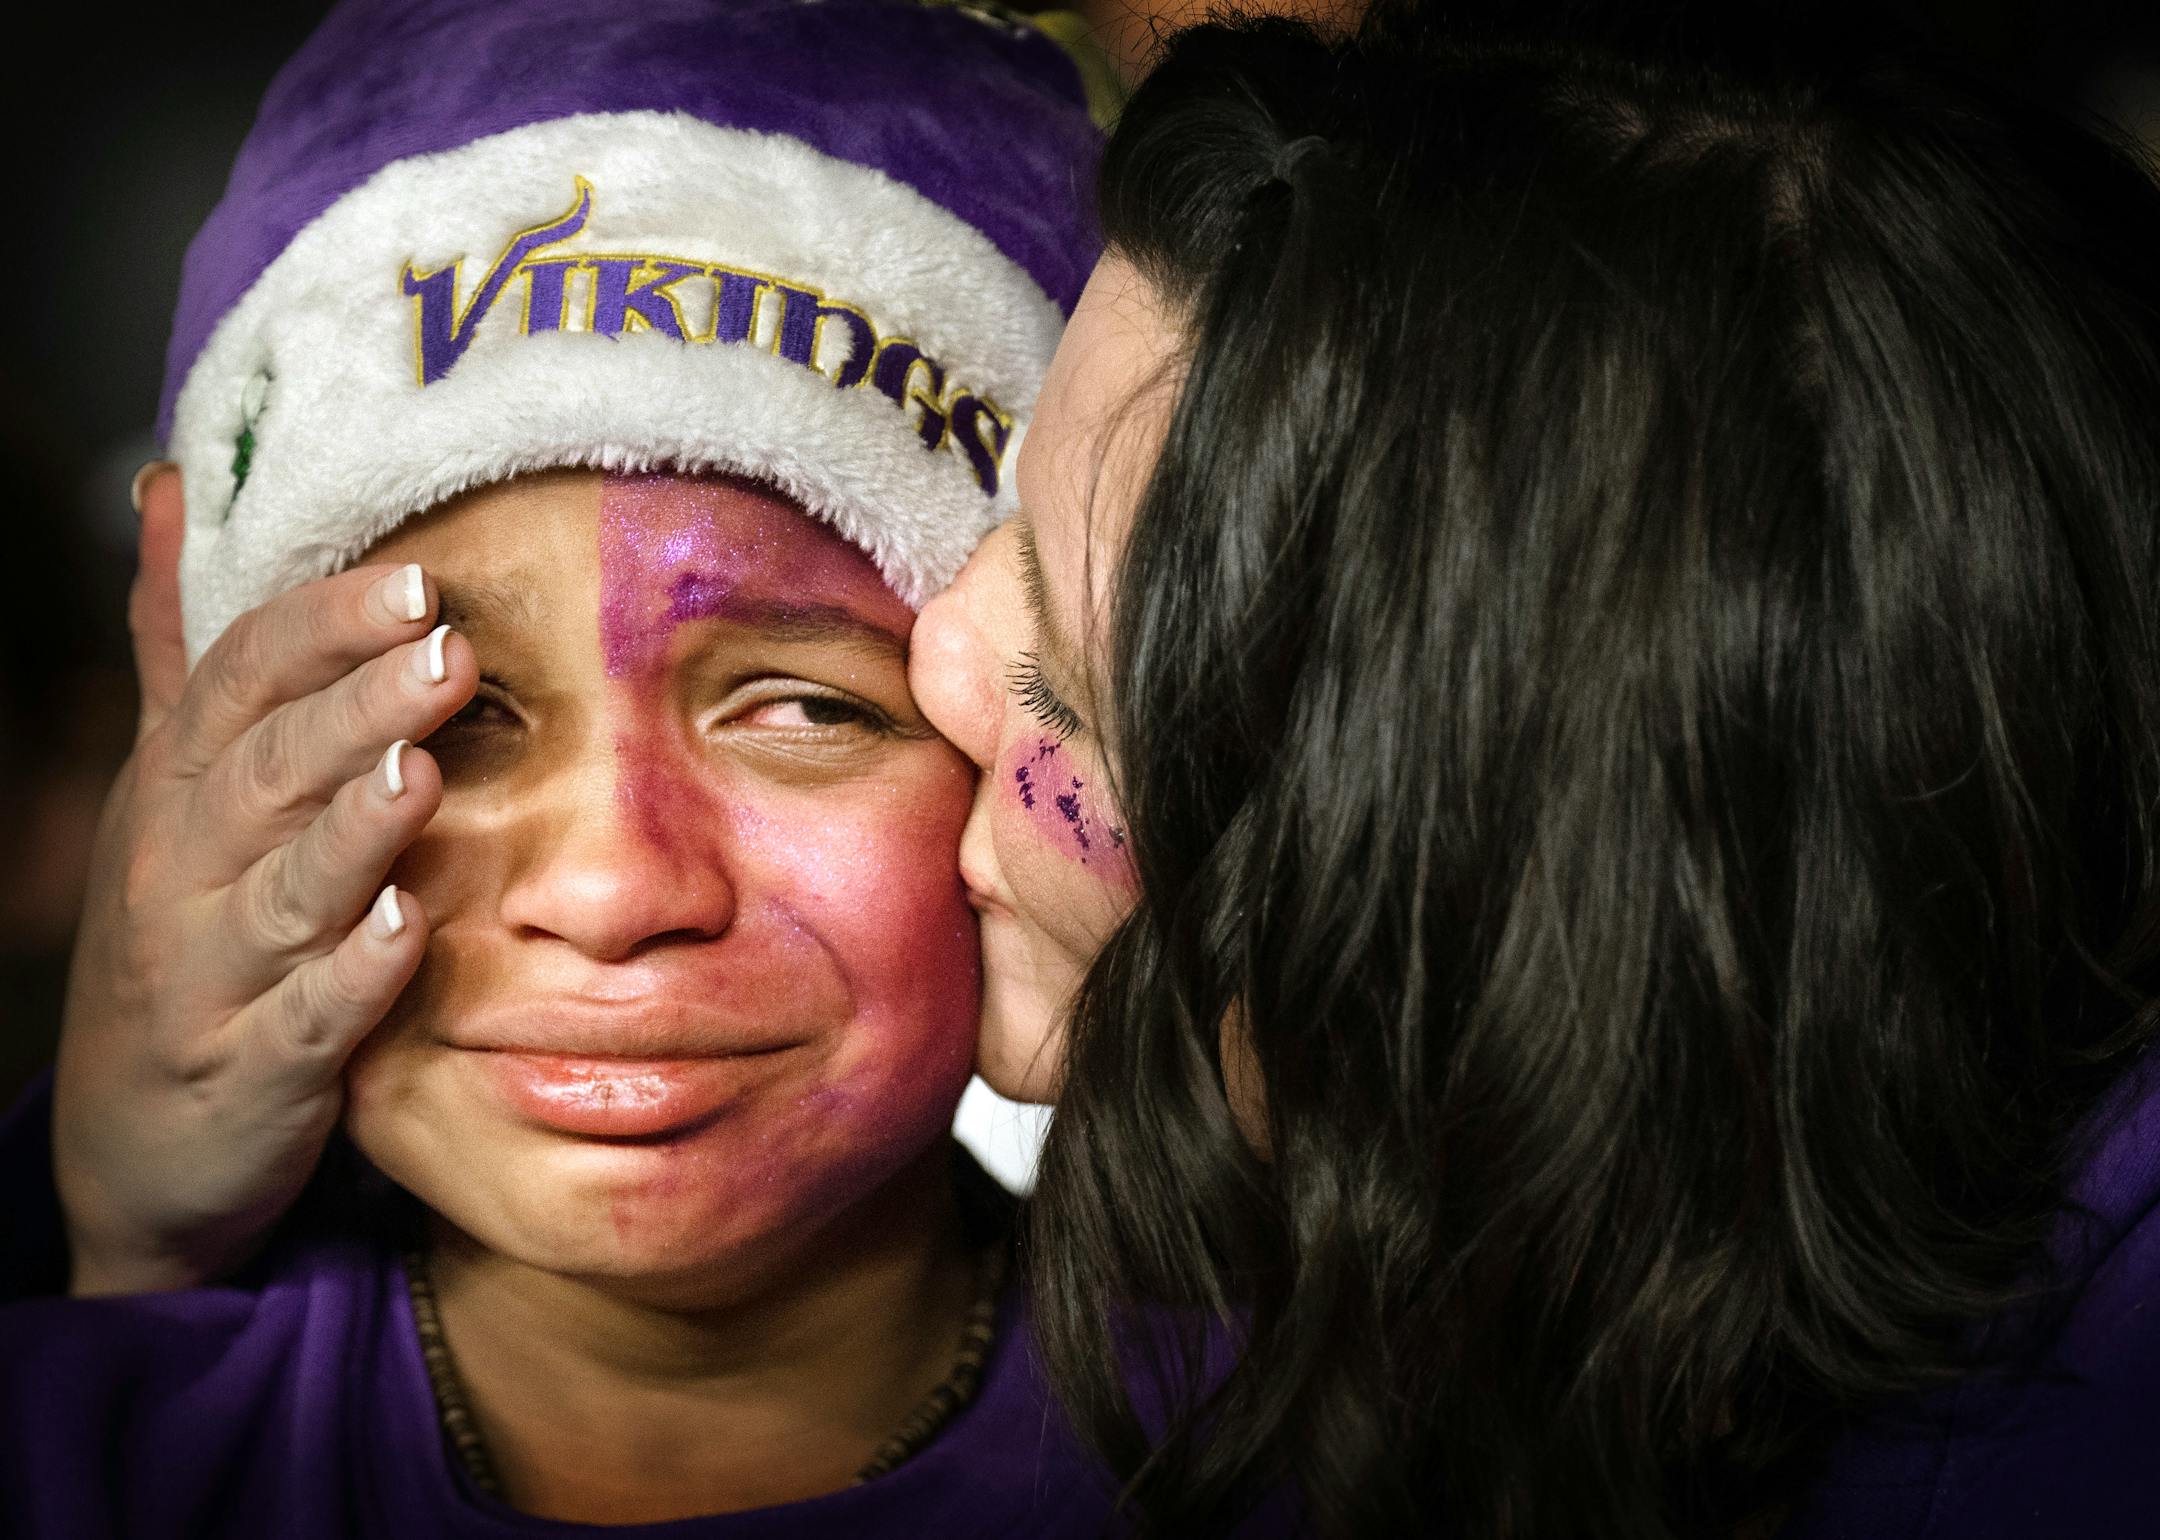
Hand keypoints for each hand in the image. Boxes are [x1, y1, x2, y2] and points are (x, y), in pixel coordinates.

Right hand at [54, 466, 476, 1294]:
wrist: (132, 1146)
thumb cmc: (177, 934)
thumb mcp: (164, 786)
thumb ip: (182, 648)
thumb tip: (172, 487)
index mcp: (176, 790)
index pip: (238, 683)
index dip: (324, 628)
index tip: (420, 580)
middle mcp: (181, 873)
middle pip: (265, 772)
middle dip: (355, 707)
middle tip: (451, 652)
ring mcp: (212, 976)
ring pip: (282, 889)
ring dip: (353, 829)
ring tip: (422, 770)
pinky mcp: (256, 1072)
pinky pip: (306, 1021)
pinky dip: (353, 977)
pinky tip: (408, 929)